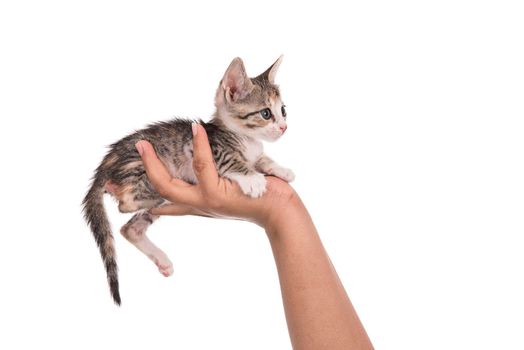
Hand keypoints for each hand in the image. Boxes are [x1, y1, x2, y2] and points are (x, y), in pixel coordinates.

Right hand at [135, 123, 297, 228]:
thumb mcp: (230, 190)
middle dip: (140, 173)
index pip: (162, 200)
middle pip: (158, 192)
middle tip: (133, 149)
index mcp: (197, 203)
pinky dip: (199, 146)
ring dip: (153, 164)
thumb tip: (199, 160)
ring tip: (144, 142)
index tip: (114, 187)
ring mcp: (205, 200)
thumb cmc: (259, 198)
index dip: (138, 193)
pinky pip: (204, 167)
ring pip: (169, 185)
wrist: (281, 212)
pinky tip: (195, 129)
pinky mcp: (218, 195)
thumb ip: (211, 179)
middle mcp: (197, 204)